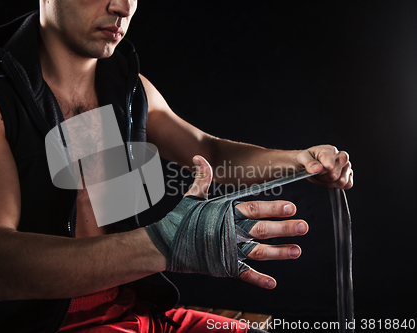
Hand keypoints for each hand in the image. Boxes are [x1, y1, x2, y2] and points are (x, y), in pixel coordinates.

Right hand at [186, 155, 307, 288]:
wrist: (163, 245)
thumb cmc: (178, 220)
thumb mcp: (191, 197)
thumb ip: (202, 178)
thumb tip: (200, 157)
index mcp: (224, 213)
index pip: (254, 208)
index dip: (273, 207)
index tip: (292, 206)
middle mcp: (229, 231)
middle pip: (261, 229)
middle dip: (284, 228)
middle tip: (304, 227)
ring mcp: (227, 250)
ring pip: (258, 252)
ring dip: (279, 252)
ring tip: (297, 250)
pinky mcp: (222, 266)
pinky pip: (243, 274)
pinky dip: (258, 279)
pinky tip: (273, 283)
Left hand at [295, 145, 352, 188]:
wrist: (307, 163)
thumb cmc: (306, 158)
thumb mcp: (302, 158)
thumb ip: (309, 163)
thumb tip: (318, 168)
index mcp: (330, 150)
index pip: (331, 165)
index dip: (323, 170)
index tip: (318, 170)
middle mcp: (340, 156)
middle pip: (335, 175)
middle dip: (324, 177)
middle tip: (318, 173)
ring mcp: (346, 165)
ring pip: (343, 180)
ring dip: (331, 182)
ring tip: (323, 176)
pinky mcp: (348, 174)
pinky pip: (348, 184)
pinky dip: (338, 186)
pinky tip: (330, 181)